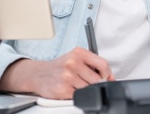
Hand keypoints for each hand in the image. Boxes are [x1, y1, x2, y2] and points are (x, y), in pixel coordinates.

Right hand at [0, 47, 114, 99]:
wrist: (38, 74)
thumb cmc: (60, 67)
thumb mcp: (76, 59)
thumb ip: (93, 65)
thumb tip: (111, 78)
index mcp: (79, 53)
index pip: (102, 64)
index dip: (107, 74)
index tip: (106, 78)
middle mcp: (73, 62)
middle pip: (97, 79)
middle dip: (95, 83)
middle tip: (87, 82)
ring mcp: (67, 76)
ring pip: (89, 88)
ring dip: (86, 90)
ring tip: (76, 84)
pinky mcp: (63, 89)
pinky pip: (79, 96)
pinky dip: (77, 95)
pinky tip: (70, 89)